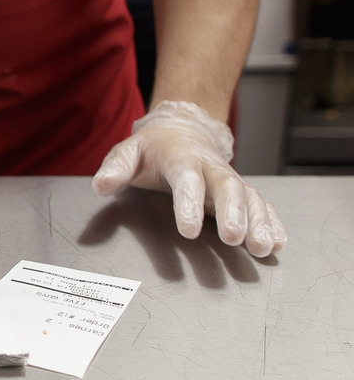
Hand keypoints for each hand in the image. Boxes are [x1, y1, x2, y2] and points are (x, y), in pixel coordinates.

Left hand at [91, 100, 286, 257]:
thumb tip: (101, 185)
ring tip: (262, 248)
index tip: (189, 230)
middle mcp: (209, 167)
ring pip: (249, 196)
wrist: (181, 130)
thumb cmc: (152, 148)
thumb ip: (115, 168)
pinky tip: (278, 243)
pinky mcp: (240, 191)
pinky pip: (261, 203)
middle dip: (233, 213)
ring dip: (258, 222)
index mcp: (180, 158)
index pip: (186, 179)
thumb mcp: (128, 152)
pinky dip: (272, 222)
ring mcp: (228, 178)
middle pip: (227, 186)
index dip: (189, 203)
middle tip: (234, 238)